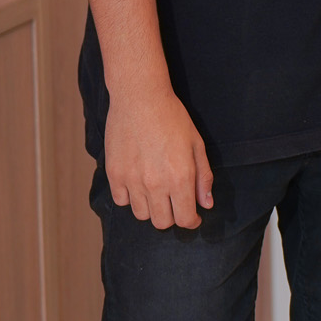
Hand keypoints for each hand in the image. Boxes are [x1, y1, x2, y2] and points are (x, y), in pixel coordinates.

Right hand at [104, 84, 213, 228]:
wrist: (140, 98)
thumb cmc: (172, 118)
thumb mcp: (196, 144)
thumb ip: (203, 177)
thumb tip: (206, 204)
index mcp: (180, 177)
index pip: (184, 219)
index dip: (191, 220)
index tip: (192, 216)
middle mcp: (156, 184)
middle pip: (162, 222)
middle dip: (172, 216)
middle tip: (173, 202)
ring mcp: (132, 180)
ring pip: (141, 215)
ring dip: (151, 208)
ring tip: (155, 191)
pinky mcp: (114, 174)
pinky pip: (121, 201)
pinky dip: (130, 198)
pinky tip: (137, 183)